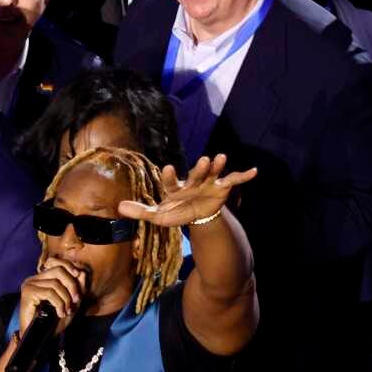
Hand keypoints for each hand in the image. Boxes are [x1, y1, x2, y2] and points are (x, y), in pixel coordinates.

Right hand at [18, 257, 86, 336]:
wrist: (38, 338)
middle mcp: (33, 279)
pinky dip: (59, 304)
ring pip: (55, 283)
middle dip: (71, 284)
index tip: (79, 276)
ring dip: (65, 299)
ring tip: (66, 311)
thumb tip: (82, 272)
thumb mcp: (70, 304)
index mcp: (41, 279)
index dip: (70, 267)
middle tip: (76, 300)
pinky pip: (50, 293)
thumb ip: (76, 288)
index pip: (57, 263)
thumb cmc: (52, 322)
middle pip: (58, 270)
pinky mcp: (27, 293)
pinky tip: (60, 313)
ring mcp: (29, 285)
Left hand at [117, 154, 257, 227]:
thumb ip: (140, 211)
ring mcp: (209, 183)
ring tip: (221, 157)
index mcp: (176, 187)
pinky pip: (234, 180)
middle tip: (204, 159)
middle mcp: (193, 181)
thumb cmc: (176, 211)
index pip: (171, 182)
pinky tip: (254, 171)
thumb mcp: (159, 215)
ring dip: (218, 166)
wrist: (197, 214)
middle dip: (200, 168)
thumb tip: (118, 207)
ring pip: (213, 173)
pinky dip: (244, 176)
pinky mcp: (222, 187)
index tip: (168, 168)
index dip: (170, 176)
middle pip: (196, 174)